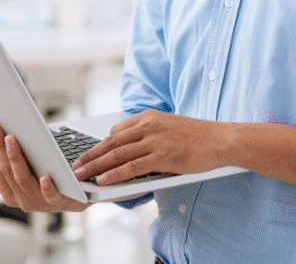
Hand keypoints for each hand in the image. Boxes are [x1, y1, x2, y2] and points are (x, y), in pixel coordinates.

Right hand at [0, 121, 90, 212]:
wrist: (77, 197)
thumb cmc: (45, 179)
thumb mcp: (21, 176)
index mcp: (10, 194)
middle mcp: (22, 200)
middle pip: (7, 172)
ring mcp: (40, 202)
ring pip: (22, 180)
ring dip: (15, 159)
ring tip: (11, 139)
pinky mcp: (59, 202)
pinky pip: (51, 196)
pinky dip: (46, 188)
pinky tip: (45, 176)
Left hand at [71, 110, 229, 185]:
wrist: (220, 139)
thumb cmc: (196, 136)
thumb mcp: (167, 126)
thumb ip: (146, 133)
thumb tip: (125, 145)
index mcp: (147, 117)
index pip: (115, 132)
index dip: (98, 145)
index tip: (87, 155)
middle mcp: (147, 126)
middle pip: (111, 142)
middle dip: (90, 155)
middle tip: (75, 166)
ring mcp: (154, 141)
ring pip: (117, 155)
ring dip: (96, 165)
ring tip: (82, 174)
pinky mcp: (161, 156)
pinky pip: (131, 167)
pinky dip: (114, 174)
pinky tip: (104, 179)